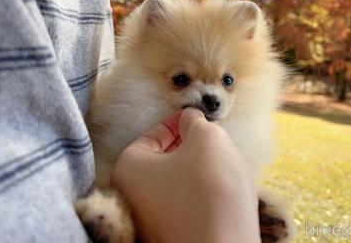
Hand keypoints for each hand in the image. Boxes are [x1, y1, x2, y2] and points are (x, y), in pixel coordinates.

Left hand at [111, 108, 260, 242]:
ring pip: (177, 181)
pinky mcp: (172, 235)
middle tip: (214, 141)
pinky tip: (222, 193)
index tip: (199, 119)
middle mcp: (132, 197)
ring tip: (222, 167)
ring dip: (199, 170)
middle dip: (190, 147)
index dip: (178, 122)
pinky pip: (186, 203)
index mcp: (129, 169)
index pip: (152, 134)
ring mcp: (151, 221)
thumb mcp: (207, 139)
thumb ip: (195, 122)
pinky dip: (202, 193)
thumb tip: (190, 120)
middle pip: (163, 158)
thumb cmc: (210, 190)